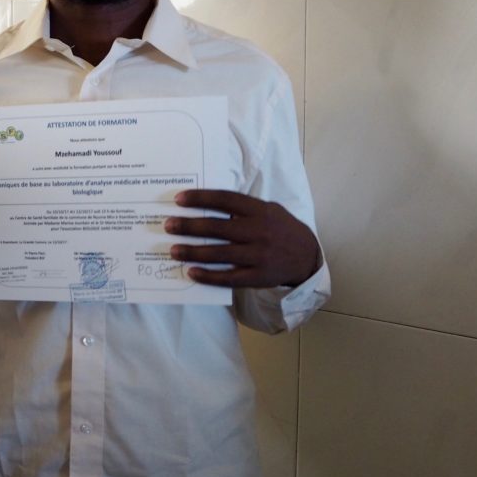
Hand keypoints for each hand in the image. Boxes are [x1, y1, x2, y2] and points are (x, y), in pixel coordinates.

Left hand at [165, 189, 320, 288]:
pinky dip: (208, 276)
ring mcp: (259, 256)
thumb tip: (206, 204)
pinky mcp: (259, 277)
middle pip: (217, 227)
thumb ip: (243, 208)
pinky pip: (229, 278)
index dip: (200, 198)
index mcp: (260, 211)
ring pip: (220, 253)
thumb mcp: (269, 210)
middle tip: (168, 226)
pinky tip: (191, 273)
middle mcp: (259, 231)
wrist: (307, 257)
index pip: (225, 200)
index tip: (179, 199)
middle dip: (189, 226)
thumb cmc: (281, 229)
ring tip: (173, 250)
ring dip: (193, 252)